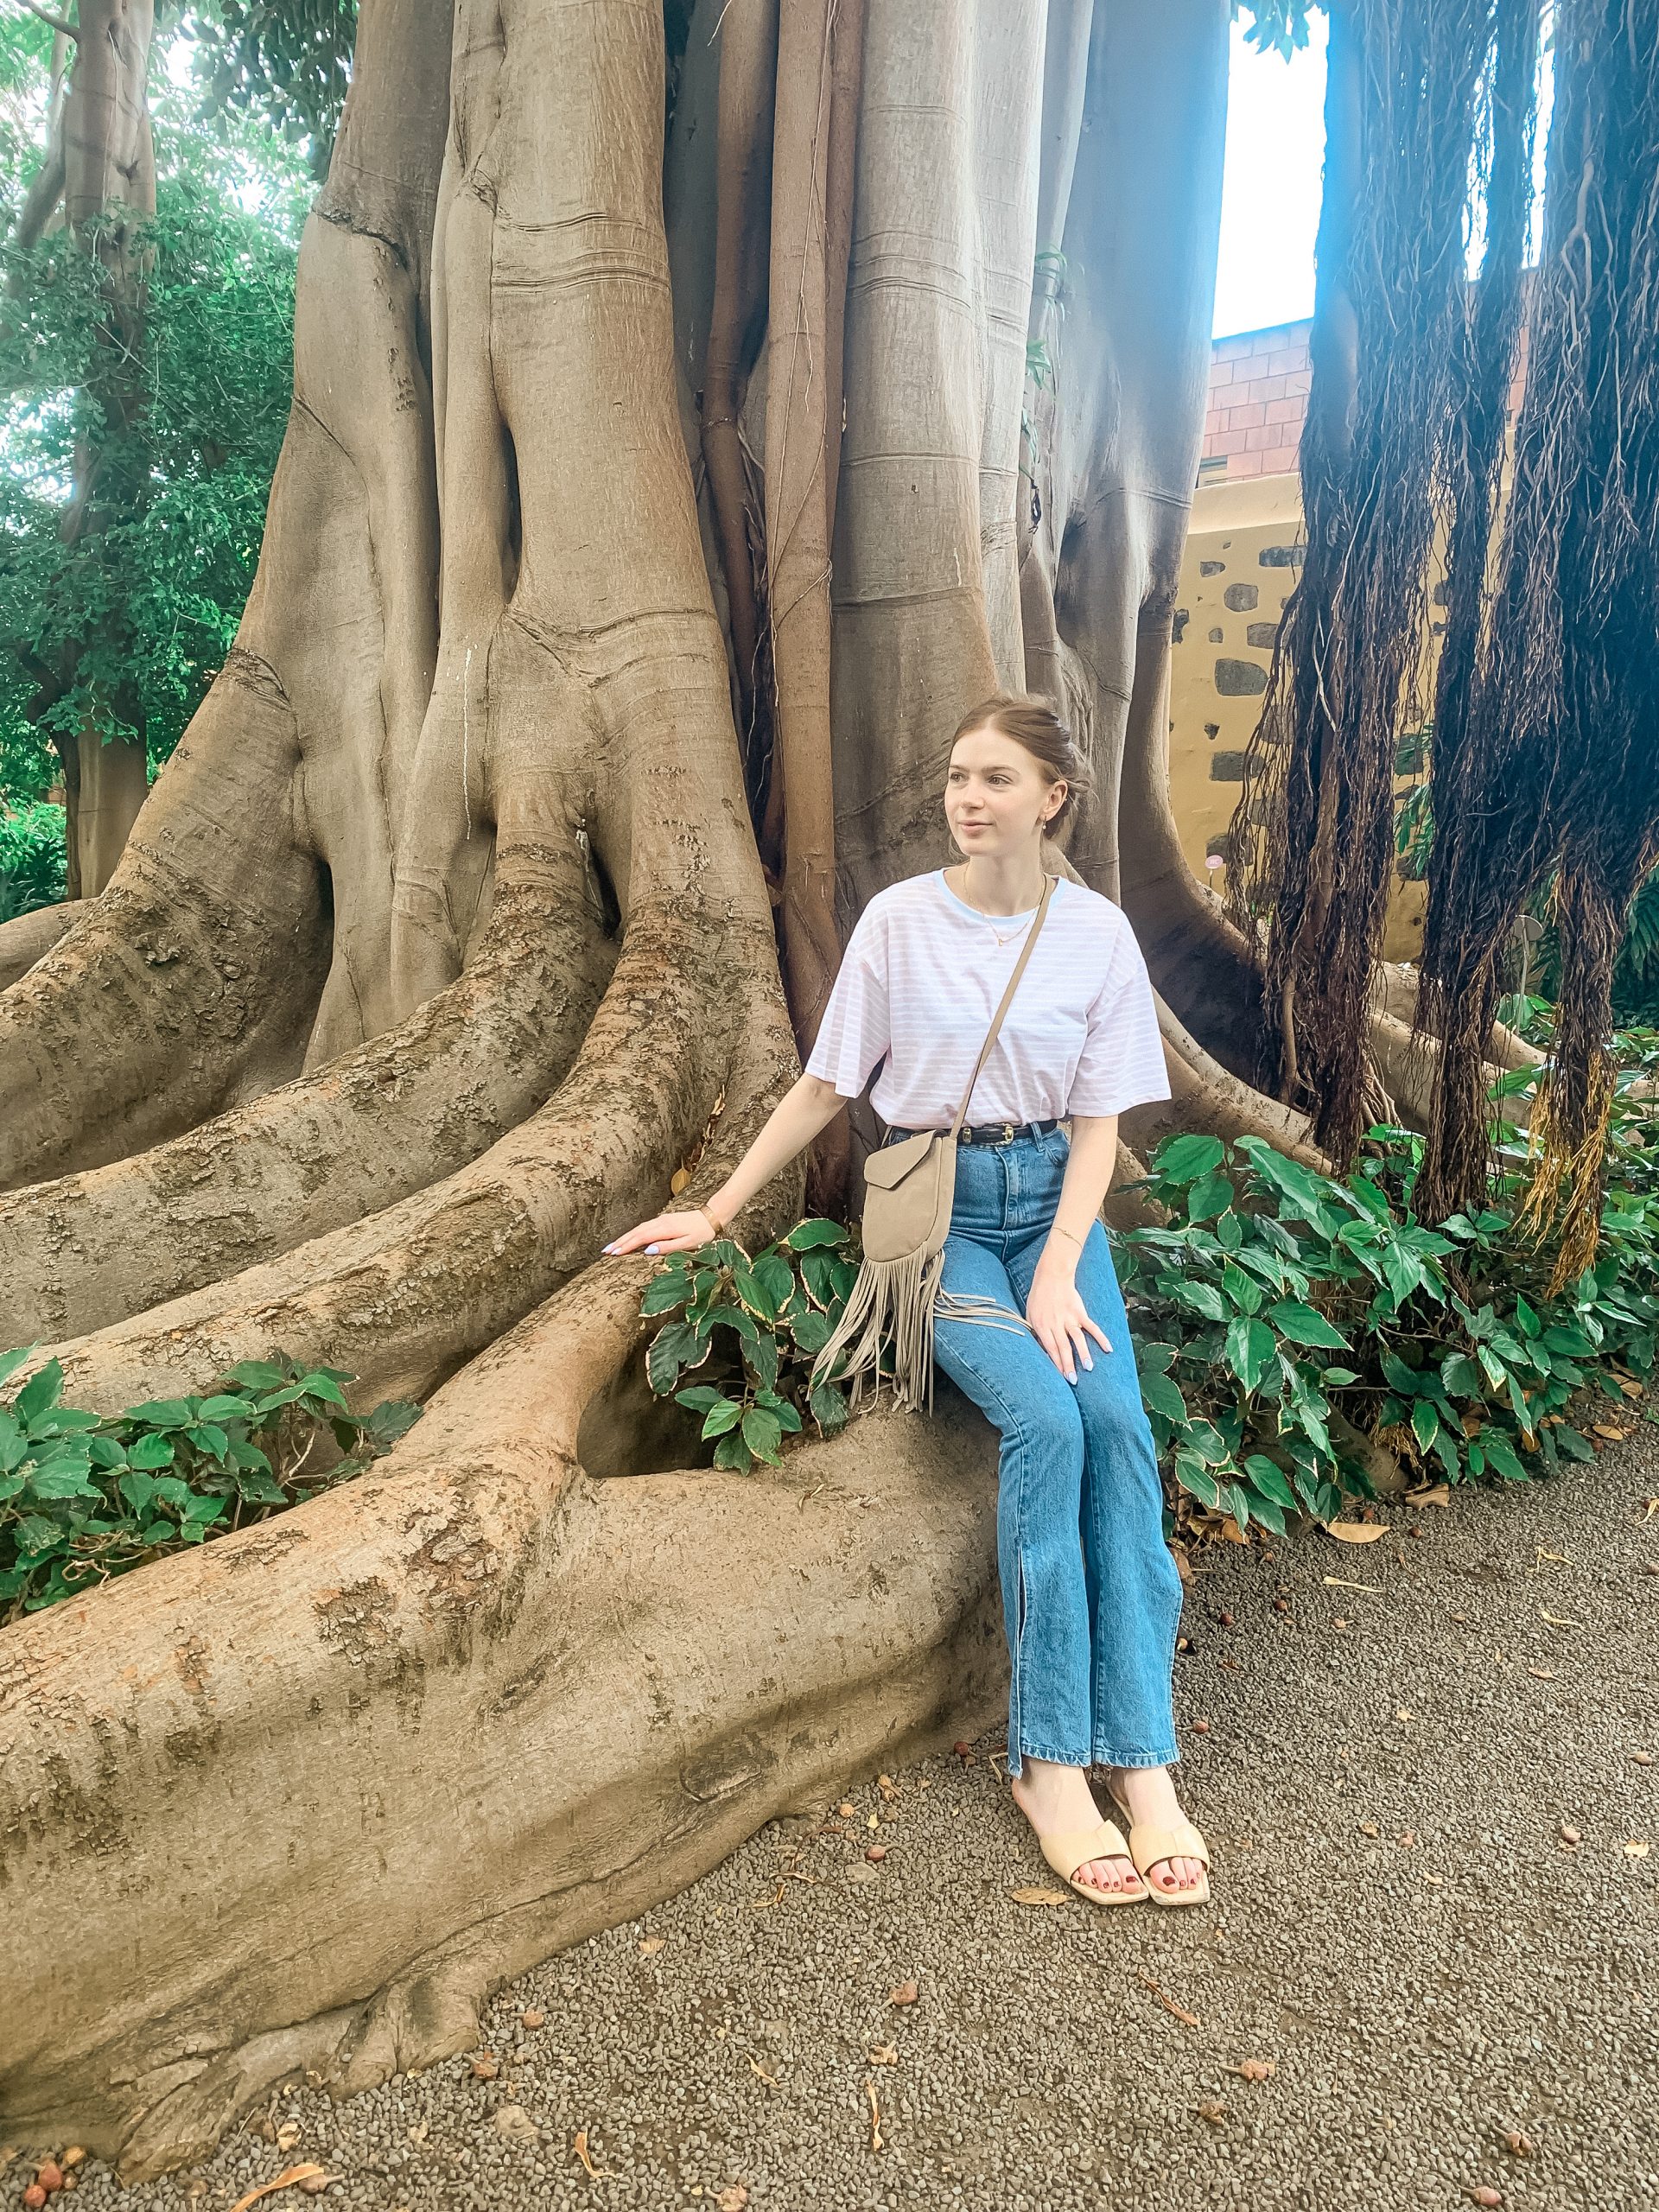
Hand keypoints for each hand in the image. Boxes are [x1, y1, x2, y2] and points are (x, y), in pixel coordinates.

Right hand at [603, 1208, 718, 1256]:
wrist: (711, 1217)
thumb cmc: (702, 1233)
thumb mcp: (688, 1243)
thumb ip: (668, 1247)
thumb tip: (647, 1251)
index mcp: (664, 1229)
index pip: (640, 1238)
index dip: (626, 1246)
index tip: (613, 1254)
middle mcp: (660, 1222)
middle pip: (635, 1233)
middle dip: (620, 1242)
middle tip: (605, 1251)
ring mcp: (660, 1220)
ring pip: (638, 1229)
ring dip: (624, 1237)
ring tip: (612, 1247)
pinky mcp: (663, 1221)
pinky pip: (644, 1227)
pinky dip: (633, 1233)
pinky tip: (628, 1239)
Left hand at [1025, 1258, 1111, 1381]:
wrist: (1051, 1276)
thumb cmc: (1038, 1297)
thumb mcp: (1029, 1314)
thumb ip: (1035, 1332)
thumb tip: (1039, 1349)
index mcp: (1042, 1325)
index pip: (1050, 1348)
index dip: (1055, 1363)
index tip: (1060, 1377)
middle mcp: (1056, 1323)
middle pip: (1063, 1348)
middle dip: (1068, 1365)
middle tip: (1072, 1380)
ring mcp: (1069, 1318)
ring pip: (1077, 1339)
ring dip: (1084, 1354)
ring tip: (1089, 1368)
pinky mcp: (1080, 1312)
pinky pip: (1092, 1327)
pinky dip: (1100, 1337)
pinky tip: (1108, 1348)